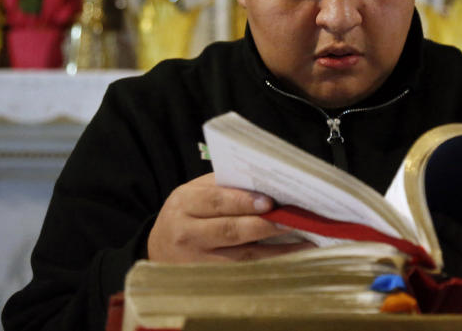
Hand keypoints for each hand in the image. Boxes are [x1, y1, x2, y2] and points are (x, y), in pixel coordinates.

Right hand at [147, 173, 313, 262]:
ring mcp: (197, 261)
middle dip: (263, 226)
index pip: (215, 202)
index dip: (242, 201)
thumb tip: (263, 182)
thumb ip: (222, 185)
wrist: (158, 249)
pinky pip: (244, 273)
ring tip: (303, 241)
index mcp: (184, 204)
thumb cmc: (184, 214)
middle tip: (291, 220)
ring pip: (241, 256)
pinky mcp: (209, 279)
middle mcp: (187, 234)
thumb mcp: (193, 193)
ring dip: (275, 249)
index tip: (269, 202)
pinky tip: (289, 258)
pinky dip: (268, 265)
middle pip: (229, 230)